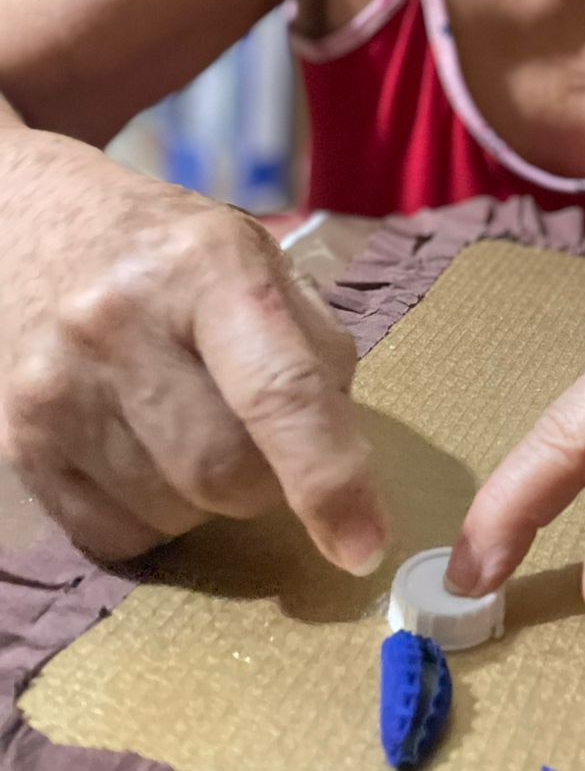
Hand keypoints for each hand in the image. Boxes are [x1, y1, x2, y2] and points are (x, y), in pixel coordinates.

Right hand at [0, 128, 385, 570]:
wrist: (27, 225)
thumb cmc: (168, 251)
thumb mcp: (257, 258)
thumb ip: (313, 347)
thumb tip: (341, 459)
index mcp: (206, 265)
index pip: (279, 388)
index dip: (329, 477)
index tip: (364, 545)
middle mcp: (120, 321)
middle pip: (226, 472)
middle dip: (271, 479)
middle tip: (267, 438)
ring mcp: (58, 387)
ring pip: (176, 513)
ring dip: (212, 497)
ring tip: (193, 420)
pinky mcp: (18, 442)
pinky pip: (118, 537)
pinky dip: (157, 516)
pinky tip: (147, 448)